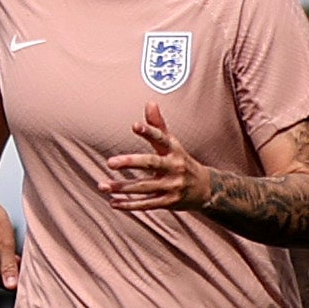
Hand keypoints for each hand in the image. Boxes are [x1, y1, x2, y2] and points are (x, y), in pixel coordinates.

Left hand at [101, 104, 210, 219]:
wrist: (206, 188)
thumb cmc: (181, 161)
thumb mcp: (172, 143)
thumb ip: (158, 125)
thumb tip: (150, 102)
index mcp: (174, 151)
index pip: (162, 139)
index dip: (149, 132)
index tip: (135, 125)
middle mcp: (174, 168)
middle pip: (151, 164)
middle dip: (130, 163)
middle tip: (109, 162)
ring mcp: (172, 186)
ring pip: (145, 187)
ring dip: (123, 187)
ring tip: (102, 186)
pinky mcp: (169, 202)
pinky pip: (147, 204)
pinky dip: (130, 205)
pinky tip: (113, 202)